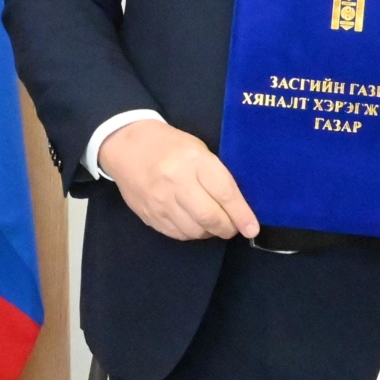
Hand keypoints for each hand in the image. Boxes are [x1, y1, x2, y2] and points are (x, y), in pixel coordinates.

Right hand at [99, 120, 258, 241]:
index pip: (224, 193)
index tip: (252, 229)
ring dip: (210, 232)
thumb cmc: (171, 145)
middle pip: (209, 217)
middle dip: (227, 228)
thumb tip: (238, 206)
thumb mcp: (199, 150)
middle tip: (233, 227)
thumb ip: (217, 175)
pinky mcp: (149, 215)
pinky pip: (177, 234)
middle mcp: (176, 182)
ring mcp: (159, 201)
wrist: (126, 146)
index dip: (241, 214)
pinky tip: (195, 225)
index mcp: (194, 161)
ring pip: (194, 230)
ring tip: (214, 224)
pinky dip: (192, 233)